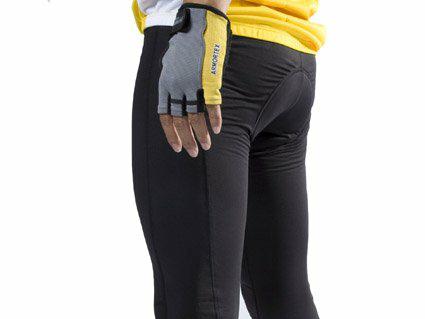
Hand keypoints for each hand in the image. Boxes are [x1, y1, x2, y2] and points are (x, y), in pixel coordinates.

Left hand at [157, 3, 230, 156]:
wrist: (199, 19)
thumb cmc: (188, 42)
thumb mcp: (173, 63)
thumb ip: (174, 83)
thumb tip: (177, 100)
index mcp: (165, 83)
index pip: (165, 116)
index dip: (171, 134)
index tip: (177, 148)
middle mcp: (176, 86)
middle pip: (180, 121)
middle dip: (187, 140)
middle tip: (194, 152)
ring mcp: (192, 83)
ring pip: (195, 117)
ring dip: (201, 134)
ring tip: (207, 146)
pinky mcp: (209, 79)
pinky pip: (211, 105)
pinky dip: (215, 119)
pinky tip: (217, 129)